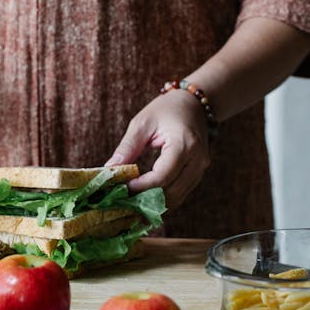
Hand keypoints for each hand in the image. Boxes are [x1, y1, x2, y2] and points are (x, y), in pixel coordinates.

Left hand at [106, 90, 210, 207]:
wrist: (194, 104)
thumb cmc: (167, 109)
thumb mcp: (142, 123)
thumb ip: (127, 147)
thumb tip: (109, 169)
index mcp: (185, 144)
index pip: (162, 175)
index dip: (142, 186)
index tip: (123, 188)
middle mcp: (198, 160)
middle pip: (172, 192)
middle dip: (147, 200)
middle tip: (123, 201)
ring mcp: (201, 169)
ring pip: (177, 198)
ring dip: (155, 205)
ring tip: (132, 205)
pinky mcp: (197, 174)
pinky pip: (181, 194)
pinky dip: (163, 200)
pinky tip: (145, 201)